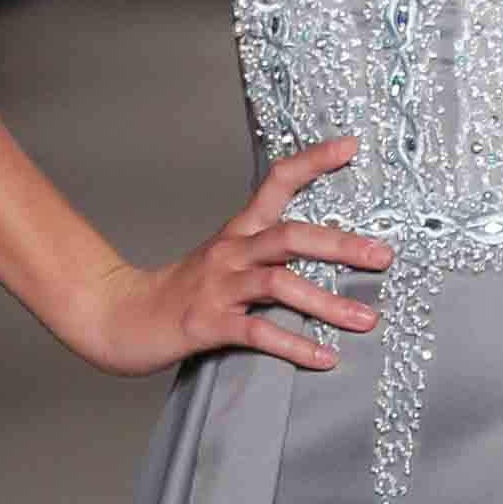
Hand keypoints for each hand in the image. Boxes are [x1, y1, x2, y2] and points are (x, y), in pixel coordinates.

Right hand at [73, 138, 394, 377]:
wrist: (120, 318)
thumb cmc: (180, 292)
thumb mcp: (223, 260)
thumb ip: (267, 254)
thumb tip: (322, 254)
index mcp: (237, 232)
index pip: (276, 182)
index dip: (313, 162)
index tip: (350, 146)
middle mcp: (230, 252)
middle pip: (290, 236)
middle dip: (341, 244)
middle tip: (382, 255)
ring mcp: (218, 287)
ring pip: (279, 283)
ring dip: (328, 302)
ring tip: (365, 318)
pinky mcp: (208, 323)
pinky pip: (259, 333)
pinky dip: (295, 346)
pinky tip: (323, 358)